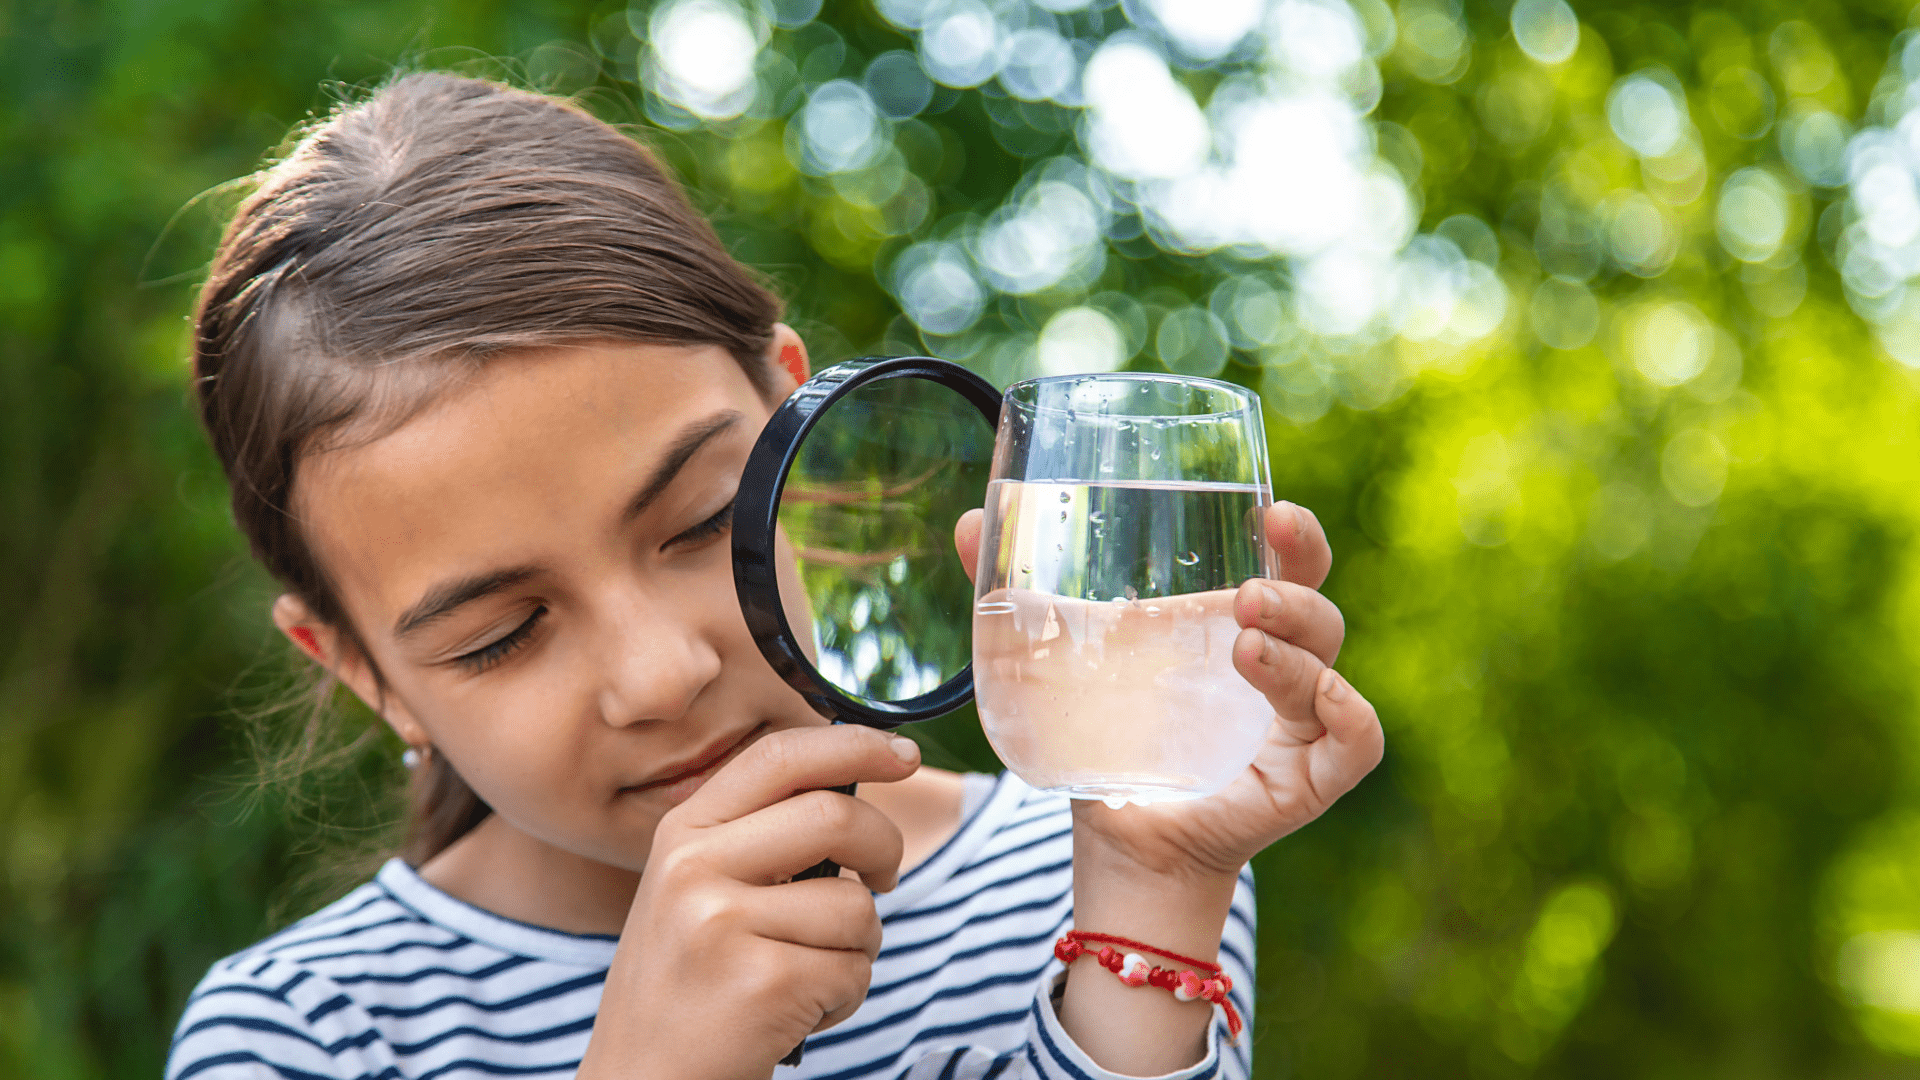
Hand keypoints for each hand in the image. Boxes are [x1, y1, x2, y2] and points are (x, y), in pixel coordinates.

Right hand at [577, 725, 920, 1079]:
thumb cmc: (687, 992)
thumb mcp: (694, 895)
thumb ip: (756, 840)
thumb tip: (857, 789)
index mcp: (681, 834)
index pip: (779, 757)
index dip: (853, 743)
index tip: (904, 752)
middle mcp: (692, 867)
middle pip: (836, 815)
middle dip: (886, 848)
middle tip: (884, 880)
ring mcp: (721, 924)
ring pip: (856, 906)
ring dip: (857, 950)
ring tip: (806, 979)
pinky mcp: (760, 983)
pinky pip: (852, 971)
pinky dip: (843, 999)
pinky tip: (794, 1016)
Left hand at [953, 501, 1383, 884]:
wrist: (1113, 842)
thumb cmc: (1103, 742)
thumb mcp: (1055, 662)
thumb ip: (1014, 596)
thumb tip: (967, 520)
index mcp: (1233, 627)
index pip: (1288, 563)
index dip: (1296, 535)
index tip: (1272, 510)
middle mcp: (1277, 667)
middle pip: (1319, 604)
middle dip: (1298, 580)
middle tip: (1247, 588)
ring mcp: (1296, 723)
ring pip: (1332, 662)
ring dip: (1298, 644)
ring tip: (1244, 639)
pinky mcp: (1306, 780)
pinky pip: (1356, 741)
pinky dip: (1347, 712)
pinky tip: (1316, 696)